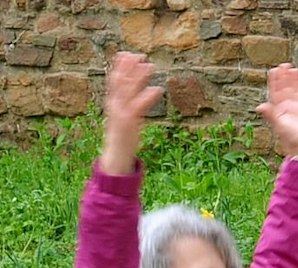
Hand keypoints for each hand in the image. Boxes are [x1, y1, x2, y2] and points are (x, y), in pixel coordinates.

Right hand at [99, 52, 160, 175]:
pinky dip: (148, 96)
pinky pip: (139, 106)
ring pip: (129, 90)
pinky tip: (158, 89)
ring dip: (140, 77)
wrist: (116, 157)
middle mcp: (114, 106)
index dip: (119, 66)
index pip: (113, 80)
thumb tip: (130, 96)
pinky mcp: (130, 122)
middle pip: (120, 81)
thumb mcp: (122, 118)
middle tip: (139, 54)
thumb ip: (126, 105)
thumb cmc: (122, 137)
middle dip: (128, 67)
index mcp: (112, 103)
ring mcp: (121, 113)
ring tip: (150, 66)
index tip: (126, 53)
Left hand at [256, 64, 297, 161]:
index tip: (274, 70)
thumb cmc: (291, 140)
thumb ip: (270, 115)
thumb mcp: (279, 126)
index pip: (276, 92)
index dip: (275, 81)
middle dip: (285, 77)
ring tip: (296, 70)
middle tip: (285, 64)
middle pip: (287, 89)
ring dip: (297, 82)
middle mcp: (290, 108)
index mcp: (280, 109)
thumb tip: (259, 106)